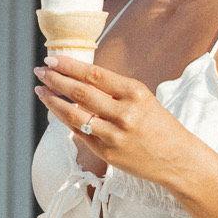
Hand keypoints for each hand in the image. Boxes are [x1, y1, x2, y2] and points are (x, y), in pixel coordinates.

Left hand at [34, 54, 194, 190]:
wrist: (177, 159)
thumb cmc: (158, 124)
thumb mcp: (142, 98)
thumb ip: (113, 90)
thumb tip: (78, 77)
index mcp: (134, 93)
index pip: (94, 74)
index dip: (68, 66)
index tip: (51, 59)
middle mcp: (124, 113)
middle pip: (80, 92)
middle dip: (55, 80)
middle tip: (40, 71)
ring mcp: (114, 135)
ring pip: (74, 115)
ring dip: (53, 101)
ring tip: (41, 91)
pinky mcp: (108, 154)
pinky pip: (80, 134)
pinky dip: (66, 121)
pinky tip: (57, 111)